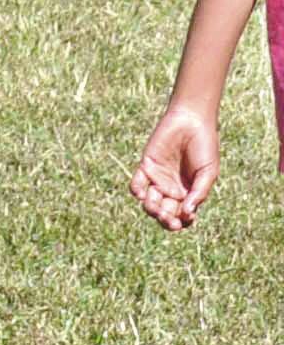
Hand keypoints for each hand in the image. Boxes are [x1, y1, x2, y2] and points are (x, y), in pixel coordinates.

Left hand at [132, 101, 221, 231]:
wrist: (191, 122)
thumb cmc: (204, 146)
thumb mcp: (208, 172)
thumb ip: (199, 192)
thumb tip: (188, 213)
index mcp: (189, 193)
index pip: (182, 216)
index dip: (182, 222)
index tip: (185, 218)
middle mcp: (172, 189)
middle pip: (165, 213)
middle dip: (165, 220)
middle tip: (167, 217)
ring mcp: (158, 179)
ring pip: (150, 203)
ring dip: (151, 209)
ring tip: (155, 207)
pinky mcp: (146, 167)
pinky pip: (136, 185)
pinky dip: (136, 191)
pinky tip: (143, 194)